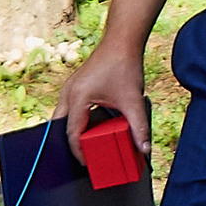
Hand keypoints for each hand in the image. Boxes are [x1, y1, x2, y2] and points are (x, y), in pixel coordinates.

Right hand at [63, 30, 151, 158]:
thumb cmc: (124, 65)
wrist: (122, 41)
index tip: (87, 164)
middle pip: (61, 126)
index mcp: (77, 97)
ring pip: (63, 117)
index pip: (72, 132)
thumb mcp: (133, 99)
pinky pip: (70, 109)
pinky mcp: (76, 86)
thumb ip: (138, 126)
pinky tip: (91, 129)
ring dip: (74, 131)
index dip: (78, 151)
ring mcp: (70, 88)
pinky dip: (77, 121)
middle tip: (85, 158)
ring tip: (87, 146)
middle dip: (72, 143)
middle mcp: (68, 92)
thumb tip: (144, 148)